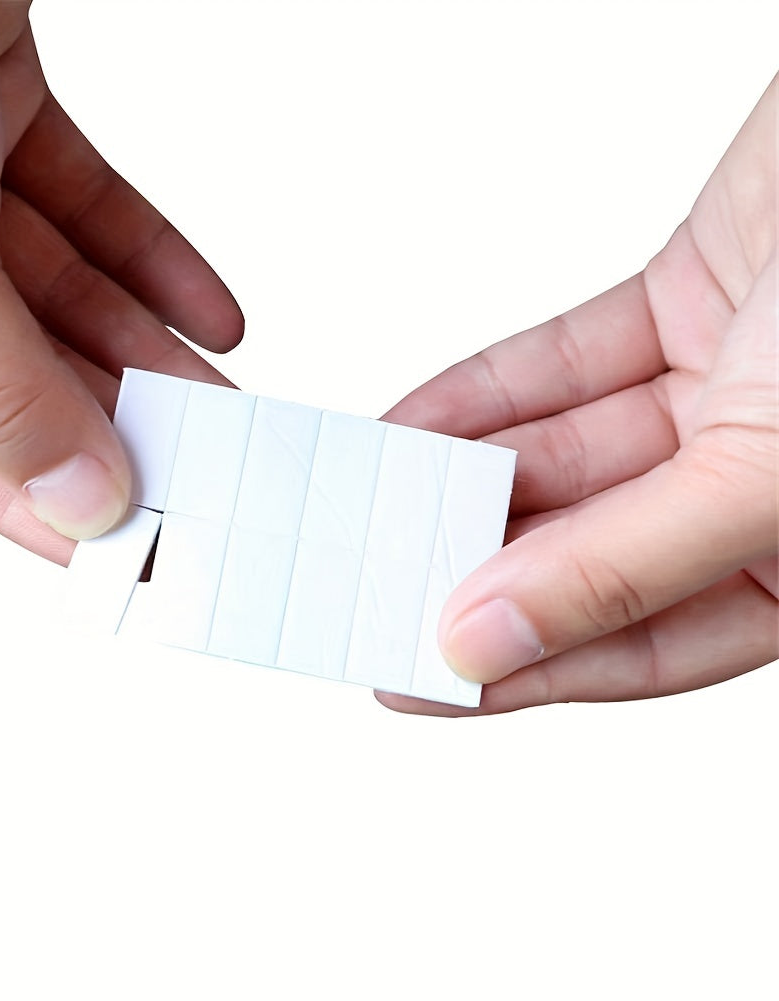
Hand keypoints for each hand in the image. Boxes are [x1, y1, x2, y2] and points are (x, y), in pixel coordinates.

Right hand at [0, 1, 242, 565]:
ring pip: (59, 298)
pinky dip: (153, 257)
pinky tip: (216, 315)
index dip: (38, 502)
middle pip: (11, 375)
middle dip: (116, 425)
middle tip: (208, 479)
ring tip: (235, 414)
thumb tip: (67, 497)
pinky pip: (84, 207)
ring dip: (152, 354)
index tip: (132, 549)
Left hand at [378, 75, 777, 715]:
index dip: (527, 669)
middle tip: (376, 587)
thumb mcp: (765, 471)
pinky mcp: (682, 305)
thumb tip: (489, 642)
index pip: (644, 645)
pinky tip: (412, 429)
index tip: (420, 680)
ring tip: (372, 507)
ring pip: (563, 458)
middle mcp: (758, 484)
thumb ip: (623, 567)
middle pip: (587, 551)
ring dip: (464, 479)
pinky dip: (485, 396)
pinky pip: (561, 367)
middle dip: (478, 567)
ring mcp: (718, 394)